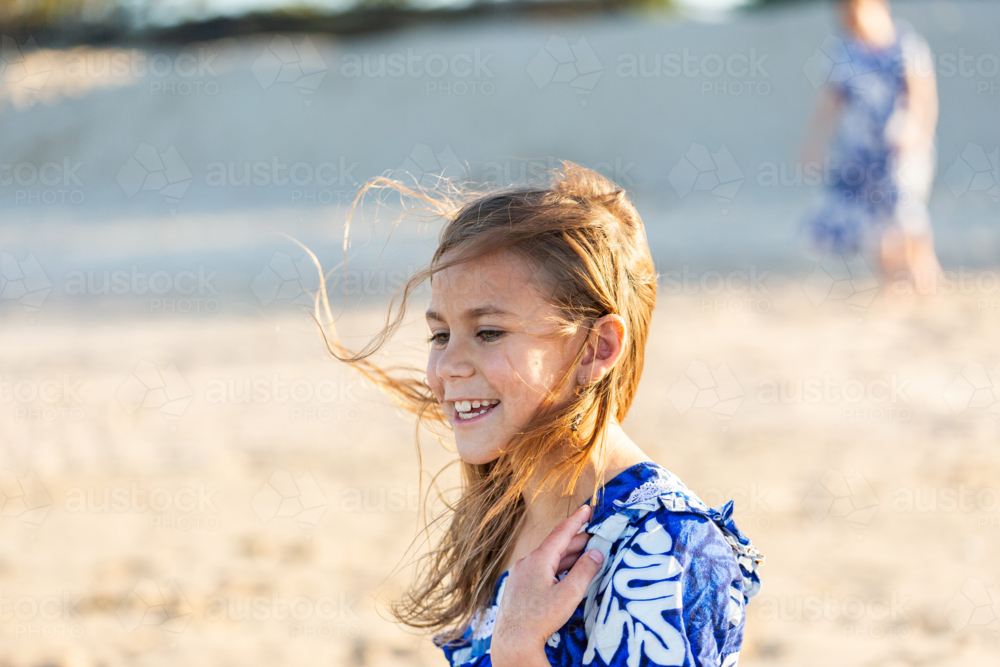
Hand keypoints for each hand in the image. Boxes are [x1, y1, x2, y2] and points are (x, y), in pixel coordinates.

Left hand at [490, 504, 604, 666]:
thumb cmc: (540, 619)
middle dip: (577, 541)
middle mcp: (527, 562)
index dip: (577, 520)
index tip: (588, 508)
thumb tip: (597, 553)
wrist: (512, 640)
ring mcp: (520, 574)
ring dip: (568, 556)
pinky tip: (566, 575)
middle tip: (596, 538)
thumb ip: (585, 571)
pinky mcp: (518, 586)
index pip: (561, 532)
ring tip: (586, 556)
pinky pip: (541, 569)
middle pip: (556, 546)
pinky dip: (557, 567)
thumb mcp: (569, 595)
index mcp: (539, 559)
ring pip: (548, 559)